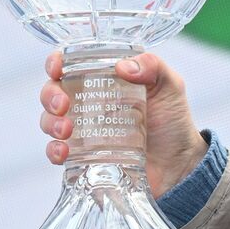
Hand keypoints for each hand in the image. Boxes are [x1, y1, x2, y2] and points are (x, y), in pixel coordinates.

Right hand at [38, 51, 208, 196]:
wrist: (180, 165)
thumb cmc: (174, 122)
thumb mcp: (170, 87)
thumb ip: (154, 67)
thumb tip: (123, 67)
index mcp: (104, 80)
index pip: (70, 64)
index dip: (55, 63)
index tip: (56, 69)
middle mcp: (88, 102)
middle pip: (52, 92)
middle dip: (49, 95)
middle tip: (63, 105)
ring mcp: (84, 130)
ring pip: (49, 120)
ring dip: (50, 123)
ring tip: (67, 131)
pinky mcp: (84, 156)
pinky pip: (57, 151)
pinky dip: (53, 150)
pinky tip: (63, 152)